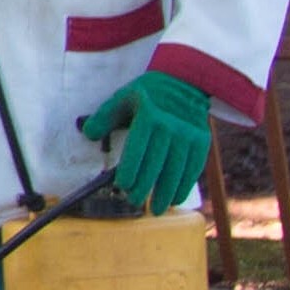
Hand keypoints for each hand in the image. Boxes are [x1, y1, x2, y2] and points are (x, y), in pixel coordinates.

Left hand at [80, 71, 210, 215]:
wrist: (185, 81)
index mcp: (148, 116)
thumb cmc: (148, 93)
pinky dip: (184, 186)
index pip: (138, 149)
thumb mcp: (124, 97)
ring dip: (166, 192)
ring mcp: (188, 135)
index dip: (130, 170)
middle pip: (156, 164)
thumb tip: (88, 134)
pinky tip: (175, 198)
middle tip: (134, 201)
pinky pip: (192, 169)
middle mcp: (170, 126)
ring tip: (156, 209)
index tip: (123, 186)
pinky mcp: (201, 141)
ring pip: (175, 170)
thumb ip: (105, 116)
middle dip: (145, 186)